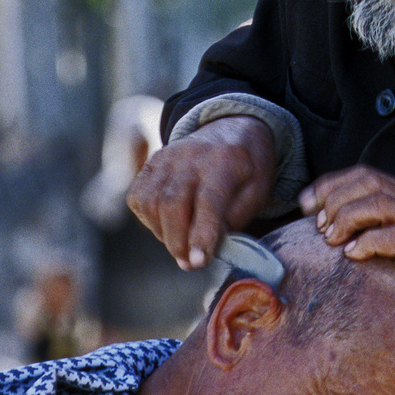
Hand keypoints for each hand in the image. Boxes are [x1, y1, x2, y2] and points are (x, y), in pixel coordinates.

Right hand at [126, 115, 276, 268]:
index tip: (198, 262)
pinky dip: (149, 220)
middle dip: (178, 242)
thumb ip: (232, 219)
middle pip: (172, 204)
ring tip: (183, 242)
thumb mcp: (257, 193)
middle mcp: (191, 155)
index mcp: (225, 161)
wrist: (231, 131)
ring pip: (151, 203)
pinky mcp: (151, 163)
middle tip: (189, 262)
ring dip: (163, 233)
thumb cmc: (246, 170)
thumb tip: (204, 248)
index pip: (208, 201)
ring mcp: (166, 156)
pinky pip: (138, 198)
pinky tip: (168, 225)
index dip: (201, 234)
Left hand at [300, 165, 394, 319]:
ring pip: (376, 203)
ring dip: (346, 218)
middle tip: (315, 223)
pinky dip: (369, 241)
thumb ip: (394, 226)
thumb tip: (353, 236)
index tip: (307, 203)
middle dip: (332, 198)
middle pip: (366, 182)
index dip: (331, 184)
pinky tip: (354, 255)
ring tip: (331, 238)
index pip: (365, 175)